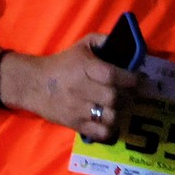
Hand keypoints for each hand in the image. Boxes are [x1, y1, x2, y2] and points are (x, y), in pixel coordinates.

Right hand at [0, 36, 141, 142]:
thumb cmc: (62, 64)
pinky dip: (110, 130)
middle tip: (132, 95)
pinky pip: (100, 133)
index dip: (132, 79)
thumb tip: (128, 46)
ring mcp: (78, 109)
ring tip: (120, 108)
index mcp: (85, 67)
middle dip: (129, 97)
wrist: (33, 84)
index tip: (141, 81)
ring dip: (120, 114)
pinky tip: (110, 123)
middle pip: (114, 98)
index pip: (113, 75)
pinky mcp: (75, 124)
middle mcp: (82, 89)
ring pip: (110, 117)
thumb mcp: (82, 45)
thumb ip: (104, 41)